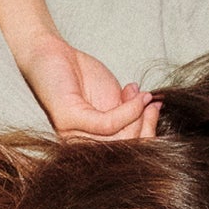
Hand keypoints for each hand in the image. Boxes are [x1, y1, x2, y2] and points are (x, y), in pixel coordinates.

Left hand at [17, 31, 159, 141]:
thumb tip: (152, 115)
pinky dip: (126, 110)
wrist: (53, 54)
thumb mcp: (113, 100)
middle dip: (146, 127)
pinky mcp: (68, 120)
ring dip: (138, 115)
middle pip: (125, 151)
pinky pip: (105, 124)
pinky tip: (133, 93)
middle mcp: (79, 146)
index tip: (156, 110)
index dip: (148, 135)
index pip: (125, 155)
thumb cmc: (82, 78)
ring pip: (118, 140)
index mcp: (91, 145)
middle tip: (152, 103)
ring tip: (141, 95)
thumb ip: (127, 114)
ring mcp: (72, 135)